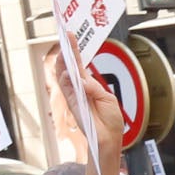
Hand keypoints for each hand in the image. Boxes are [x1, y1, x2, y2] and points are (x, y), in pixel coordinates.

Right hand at [40, 47, 126, 174]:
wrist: (110, 139)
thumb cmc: (111, 121)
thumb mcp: (108, 99)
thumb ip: (96, 89)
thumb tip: (83, 82)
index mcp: (89, 86)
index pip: (80, 65)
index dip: (75, 51)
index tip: (71, 36)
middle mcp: (80, 89)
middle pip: (70, 67)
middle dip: (67, 52)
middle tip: (66, 36)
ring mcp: (75, 97)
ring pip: (64, 76)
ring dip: (63, 63)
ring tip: (63, 49)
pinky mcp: (73, 106)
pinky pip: (66, 91)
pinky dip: (65, 80)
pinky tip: (66, 71)